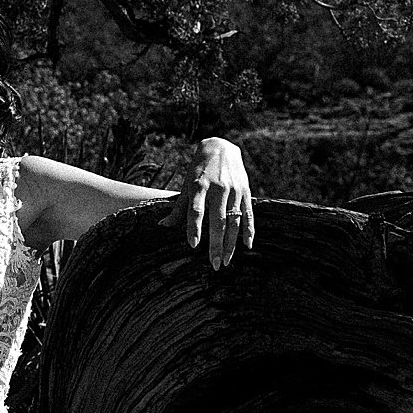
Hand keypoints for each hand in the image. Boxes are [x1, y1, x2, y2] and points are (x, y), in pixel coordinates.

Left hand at [190, 128, 253, 272]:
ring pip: (234, 221)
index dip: (194, 227)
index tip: (193, 245)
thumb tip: (163, 226)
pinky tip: (247, 246)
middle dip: (216, 244)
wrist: (221, 148)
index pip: (196, 209)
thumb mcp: (187, 185)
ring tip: (226, 261)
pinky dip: (249, 231)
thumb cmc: (199, 170)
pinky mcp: (246, 192)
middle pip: (218, 221)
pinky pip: (248, 214)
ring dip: (231, 243)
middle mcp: (218, 189)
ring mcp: (234, 191)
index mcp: (199, 186)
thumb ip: (179, 208)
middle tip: (215, 264)